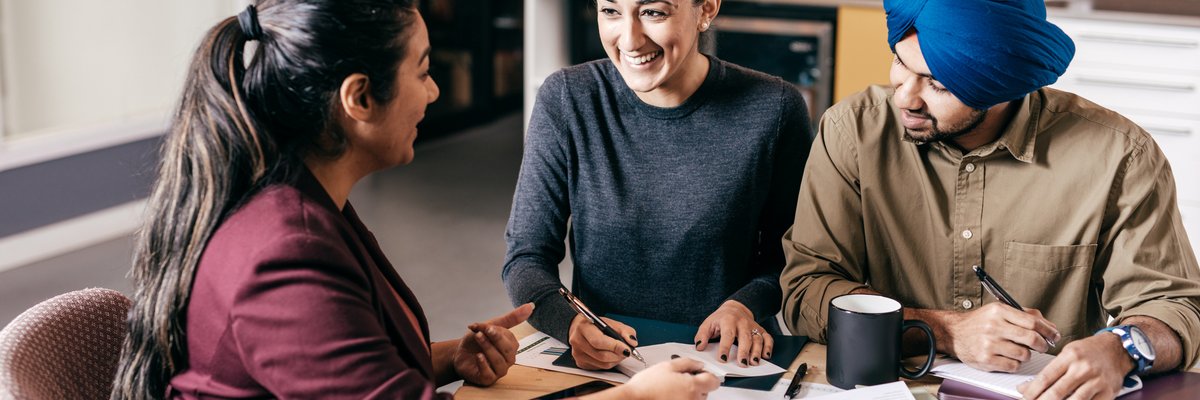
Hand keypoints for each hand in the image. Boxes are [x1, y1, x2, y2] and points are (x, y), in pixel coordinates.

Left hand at [453, 303, 533, 385]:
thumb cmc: (476, 341)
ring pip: (499, 362)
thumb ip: (511, 318)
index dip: (496, 331)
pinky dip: (484, 364)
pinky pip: (489, 374)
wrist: (459, 352)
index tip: (483, 326)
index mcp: (511, 347)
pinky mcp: (487, 379)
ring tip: (477, 338)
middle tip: (483, 331)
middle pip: (507, 351)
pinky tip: (478, 356)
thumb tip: (531, 305)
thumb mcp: (491, 326)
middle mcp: (507, 360)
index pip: (509, 339)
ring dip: (487, 348)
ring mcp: (498, 371)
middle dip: (495, 339)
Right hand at [568, 314, 637, 369]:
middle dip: (618, 355)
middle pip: (602, 355)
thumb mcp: (611, 323)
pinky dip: (609, 363)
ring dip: (616, 360)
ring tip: (620, 352)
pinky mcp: (581, 364)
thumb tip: (632, 342)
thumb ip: (624, 331)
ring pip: (603, 364)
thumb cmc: (595, 325)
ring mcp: (578, 355)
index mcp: (583, 328)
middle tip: (627, 351)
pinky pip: (600, 367)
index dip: (615, 347)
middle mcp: (578, 342)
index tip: (627, 349)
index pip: (599, 341)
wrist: (579, 329)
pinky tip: (611, 356)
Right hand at [616, 357, 720, 399]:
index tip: (701, 373)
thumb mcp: (667, 366)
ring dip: (688, 393)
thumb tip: (699, 364)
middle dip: (695, 384)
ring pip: (696, 399)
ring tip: (670, 389)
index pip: (714, 381)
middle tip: (678, 379)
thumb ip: (688, 363)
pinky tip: (669, 396)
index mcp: (692, 386)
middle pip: (705, 391)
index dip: (707, 375)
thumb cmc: (646, 386)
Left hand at [695, 300, 772, 366]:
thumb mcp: (708, 324)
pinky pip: (767, 338)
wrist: (735, 308)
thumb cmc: (720, 319)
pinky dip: (768, 347)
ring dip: (756, 351)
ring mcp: (752, 326)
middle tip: (742, 364)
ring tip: (753, 363)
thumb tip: (699, 347)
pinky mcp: (760, 330)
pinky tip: (765, 356)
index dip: (725, 347)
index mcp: (728, 320)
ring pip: (757, 339)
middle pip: (745, 337)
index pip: (727, 334)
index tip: (722, 359)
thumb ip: (702, 335)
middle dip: (744, 351)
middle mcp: (742, 322)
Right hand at [943, 302, 1059, 371]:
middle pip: (1031, 338)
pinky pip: (1013, 366)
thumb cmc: (979, 322)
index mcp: (999, 311)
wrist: (953, 333)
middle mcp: (994, 326)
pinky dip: (1015, 364)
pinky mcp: (986, 359)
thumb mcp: (999, 311)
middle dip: (1042, 345)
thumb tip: (1050, 327)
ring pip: (1024, 354)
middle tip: (1043, 346)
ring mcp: (989, 344)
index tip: (1054, 335)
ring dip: (1026, 355)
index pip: (1032, 322)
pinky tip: (1008, 358)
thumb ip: (1025, 315)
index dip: (1048, 330)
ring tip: (1018, 351)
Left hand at [1018, 333, 1133, 399]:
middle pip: (1057, 392)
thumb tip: (1027, 387)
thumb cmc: (1090, 350)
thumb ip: (1049, 371)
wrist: (1118, 349)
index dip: (1032, 390)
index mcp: (1070, 356)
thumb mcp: (1067, 353)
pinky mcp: (1108, 393)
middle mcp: (1084, 369)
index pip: (1046, 377)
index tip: (1024, 396)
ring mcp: (1097, 382)